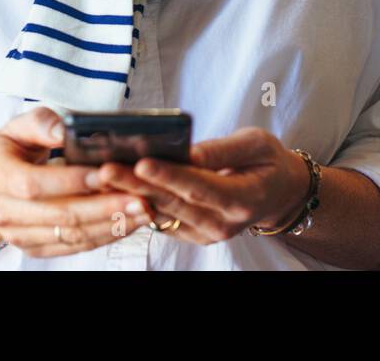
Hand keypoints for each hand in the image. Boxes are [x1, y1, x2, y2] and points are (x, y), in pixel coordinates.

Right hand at [0, 107, 152, 256]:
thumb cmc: (11, 150)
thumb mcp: (19, 126)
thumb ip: (42, 123)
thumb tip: (64, 130)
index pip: (34, 184)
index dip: (71, 181)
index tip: (106, 173)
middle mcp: (3, 211)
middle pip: (59, 215)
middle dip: (103, 207)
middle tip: (139, 197)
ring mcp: (18, 234)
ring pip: (70, 235)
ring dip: (110, 225)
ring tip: (143, 211)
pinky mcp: (34, 248)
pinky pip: (73, 246)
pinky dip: (103, 236)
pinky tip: (128, 223)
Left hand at [95, 127, 311, 244]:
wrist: (277, 192)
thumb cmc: (266, 162)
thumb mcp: (256, 144)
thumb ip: (222, 149)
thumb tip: (189, 151)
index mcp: (242, 200)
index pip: (199, 187)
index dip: (169, 176)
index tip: (143, 161)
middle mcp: (222, 224)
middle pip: (172, 203)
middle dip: (136, 185)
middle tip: (106, 169)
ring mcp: (205, 234)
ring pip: (161, 213)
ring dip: (129, 196)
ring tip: (101, 177)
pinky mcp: (191, 234)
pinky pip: (160, 218)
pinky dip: (136, 203)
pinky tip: (114, 188)